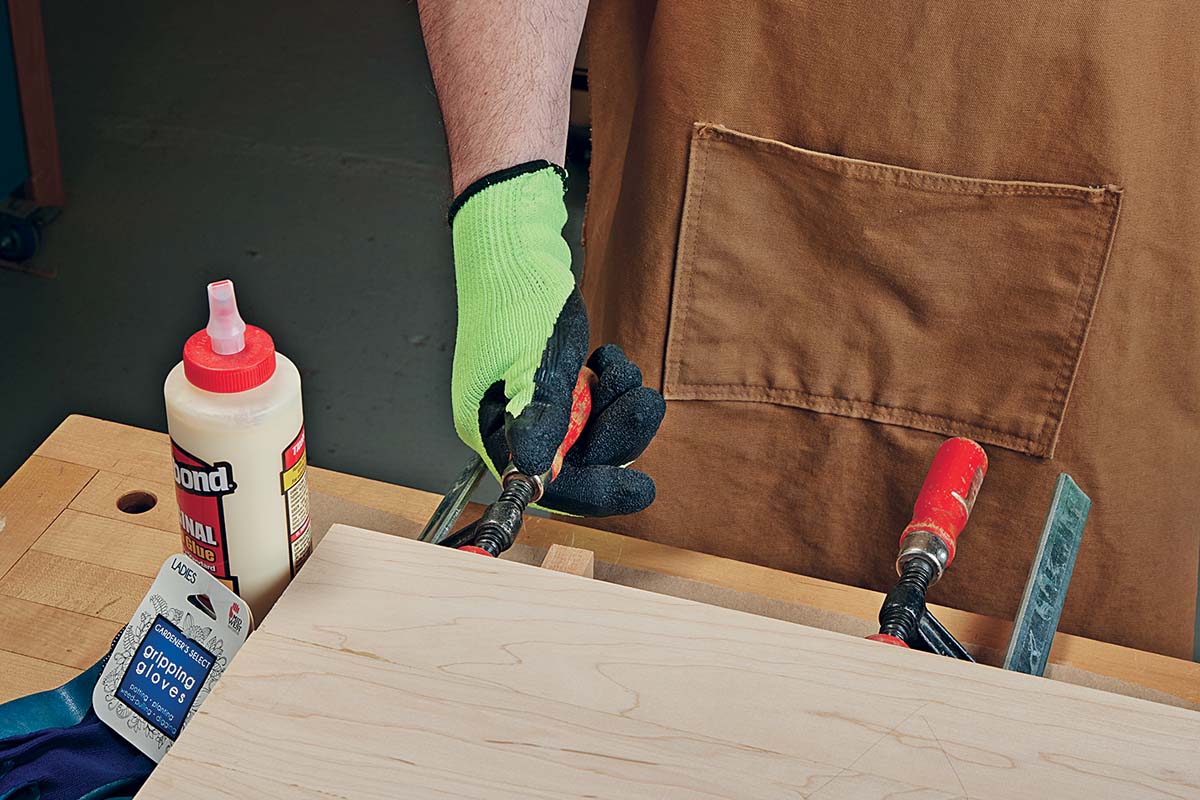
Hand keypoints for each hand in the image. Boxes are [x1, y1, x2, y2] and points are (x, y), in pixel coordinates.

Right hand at [449, 163, 663, 514]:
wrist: (513, 240)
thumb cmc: (517, 295)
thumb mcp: (537, 361)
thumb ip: (542, 420)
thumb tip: (539, 478)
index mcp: (491, 426)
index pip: (545, 483)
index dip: (595, 491)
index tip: (642, 490)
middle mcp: (508, 420)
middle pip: (575, 459)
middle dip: (616, 434)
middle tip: (644, 404)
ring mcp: (529, 399)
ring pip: (589, 429)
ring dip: (616, 402)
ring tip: (620, 367)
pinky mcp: (549, 379)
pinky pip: (590, 401)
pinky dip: (608, 383)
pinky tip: (605, 355)